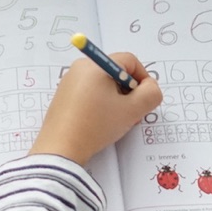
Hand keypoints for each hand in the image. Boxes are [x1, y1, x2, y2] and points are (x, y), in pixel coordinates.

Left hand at [30, 52, 161, 165]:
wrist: (61, 149)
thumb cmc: (96, 126)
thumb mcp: (132, 110)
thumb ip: (151, 94)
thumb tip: (151, 87)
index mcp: (95, 65)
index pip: (129, 61)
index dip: (143, 78)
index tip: (145, 98)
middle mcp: (80, 68)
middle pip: (116, 72)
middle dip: (129, 91)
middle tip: (132, 113)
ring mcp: (69, 82)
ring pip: (103, 84)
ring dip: (117, 99)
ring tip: (117, 121)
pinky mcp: (63, 97)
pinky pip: (89, 93)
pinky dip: (101, 104)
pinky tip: (101, 123)